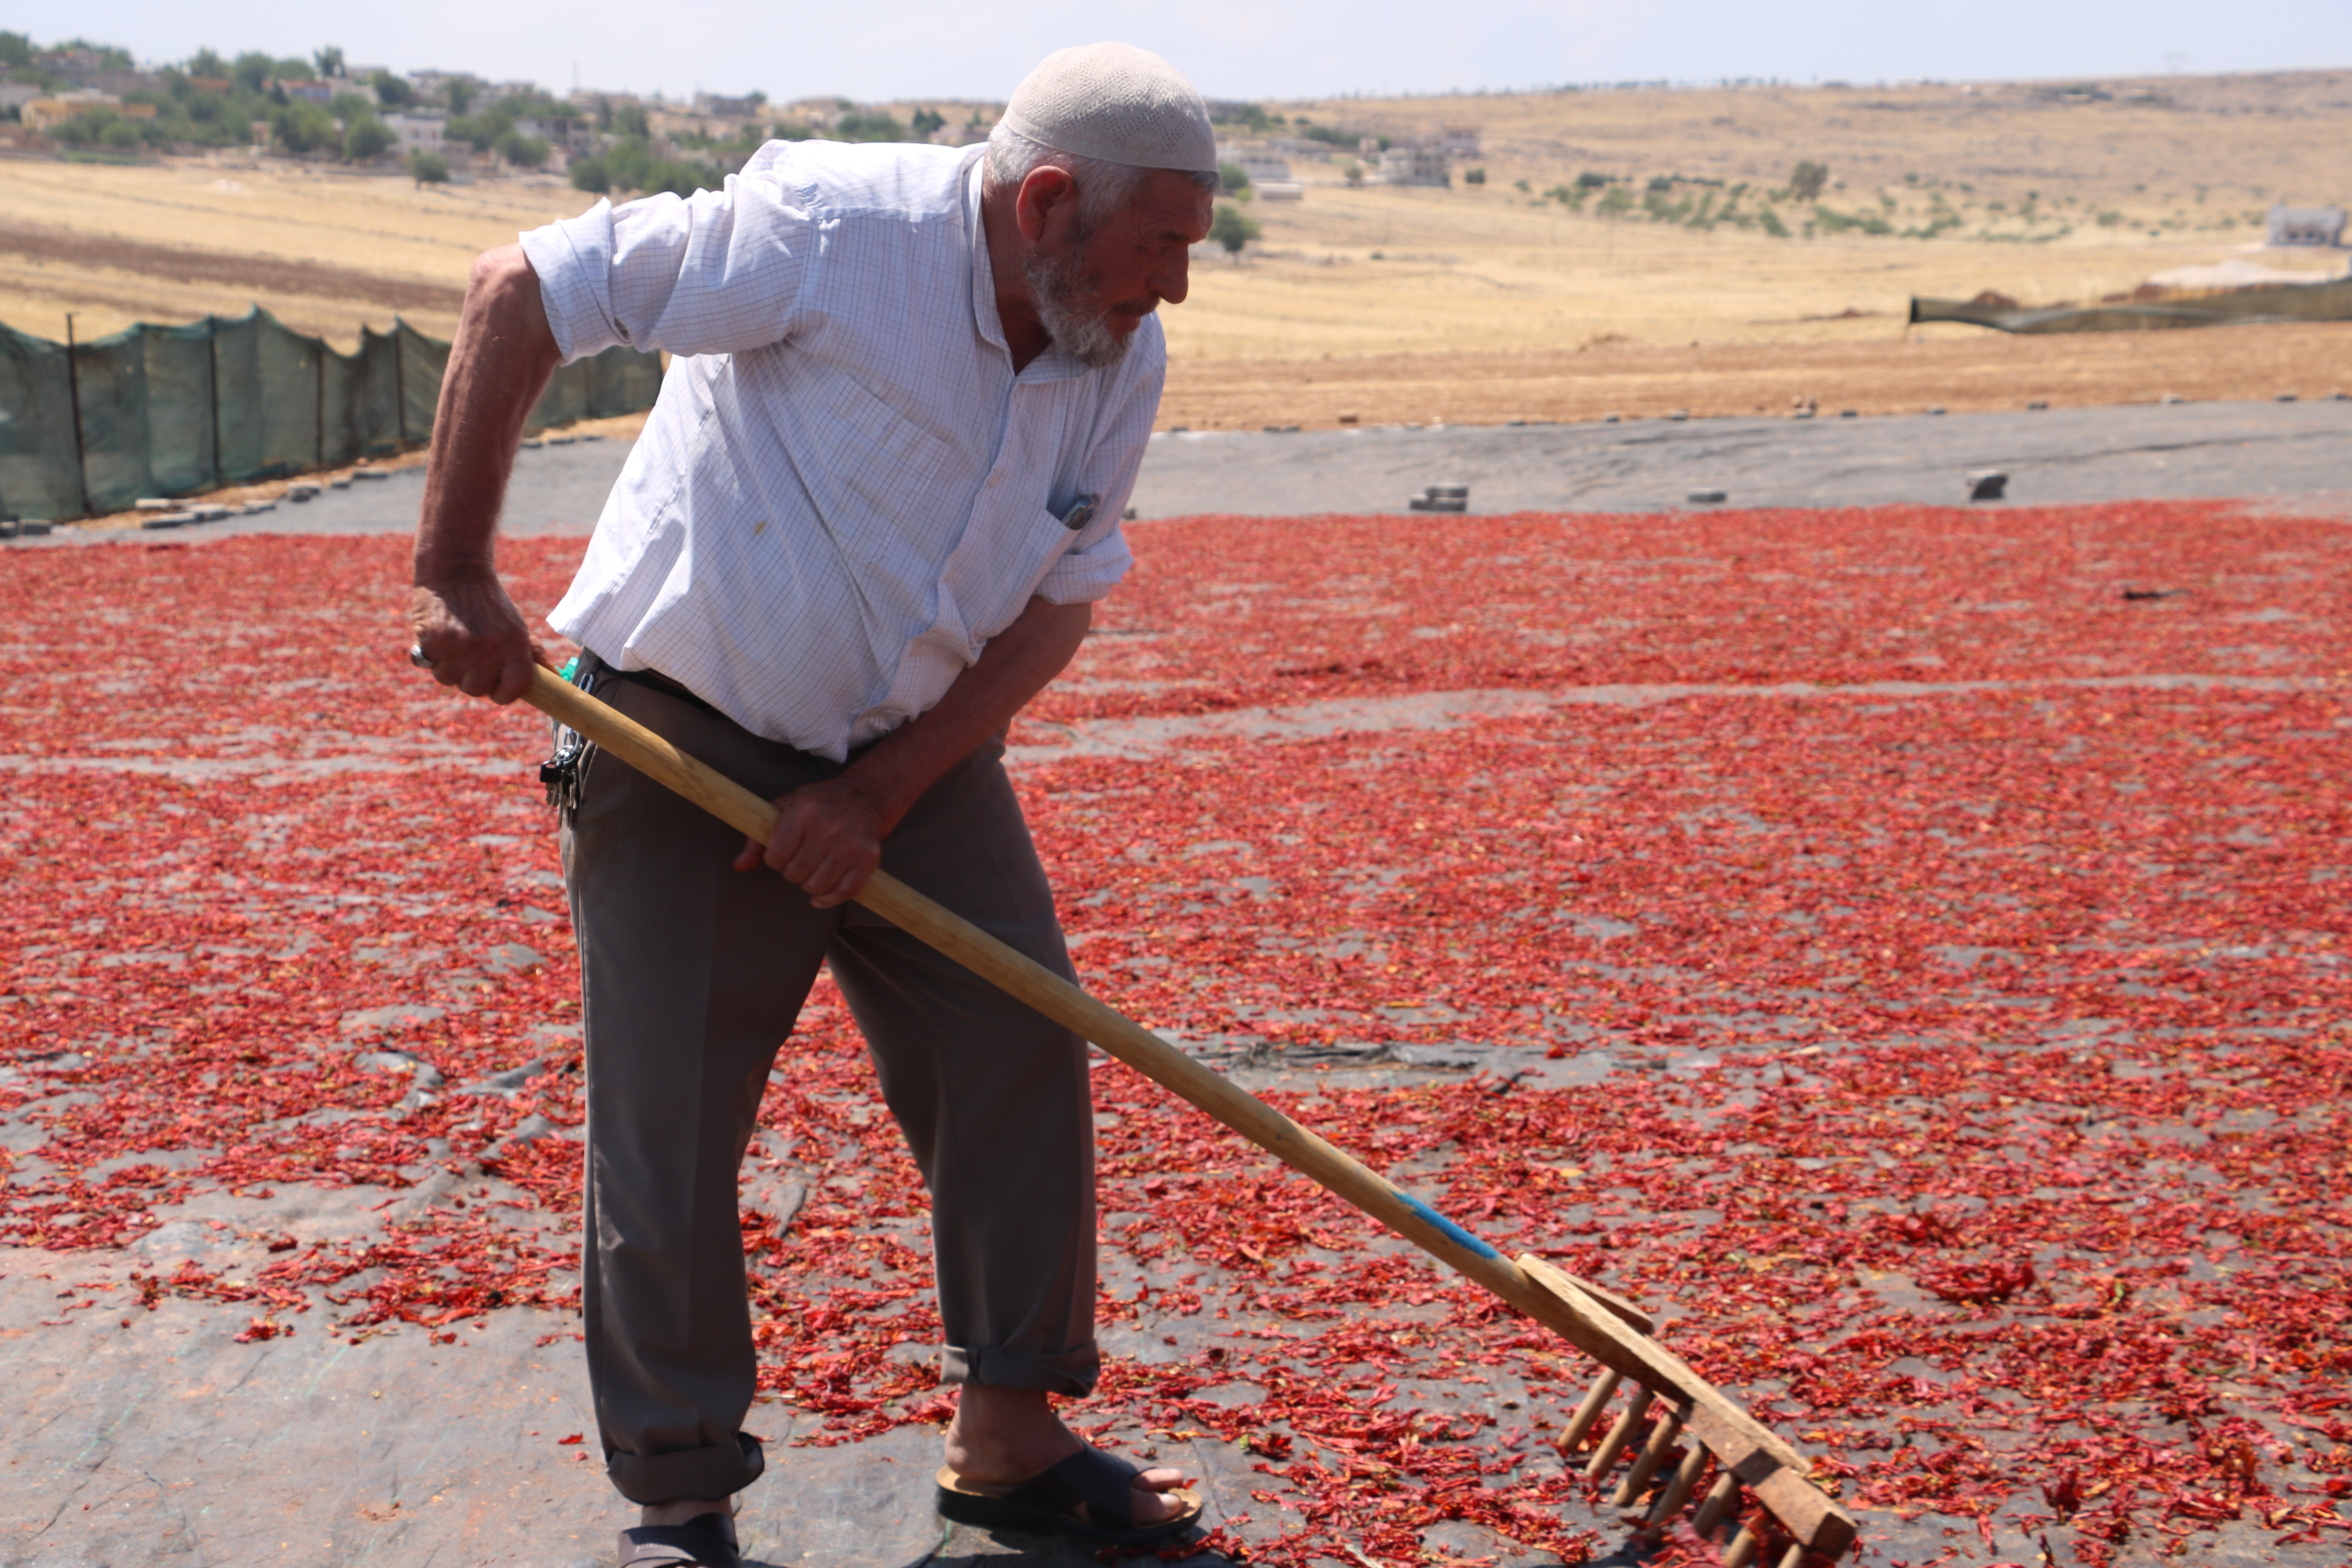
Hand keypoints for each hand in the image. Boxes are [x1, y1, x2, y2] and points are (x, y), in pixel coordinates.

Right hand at [408, 567, 543, 703]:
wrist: (456, 571)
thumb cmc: (490, 604)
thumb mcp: (516, 625)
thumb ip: (533, 654)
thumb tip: (555, 678)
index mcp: (513, 645)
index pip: (513, 690)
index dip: (503, 693)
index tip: (496, 685)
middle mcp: (487, 649)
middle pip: (477, 690)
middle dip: (473, 678)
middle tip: (472, 655)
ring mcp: (458, 647)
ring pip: (451, 680)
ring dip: (451, 668)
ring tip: (456, 643)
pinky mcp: (432, 642)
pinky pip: (432, 667)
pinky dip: (433, 657)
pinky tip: (441, 637)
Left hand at [734, 777, 885, 907]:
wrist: (863, 797)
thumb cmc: (818, 804)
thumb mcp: (783, 809)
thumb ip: (757, 838)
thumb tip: (740, 866)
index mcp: (805, 810)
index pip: (776, 855)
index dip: (774, 860)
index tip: (781, 853)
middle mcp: (829, 826)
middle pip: (796, 873)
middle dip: (792, 872)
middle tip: (799, 861)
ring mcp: (851, 844)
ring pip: (818, 885)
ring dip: (810, 885)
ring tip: (812, 871)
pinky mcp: (869, 858)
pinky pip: (845, 891)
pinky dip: (830, 899)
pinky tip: (821, 896)